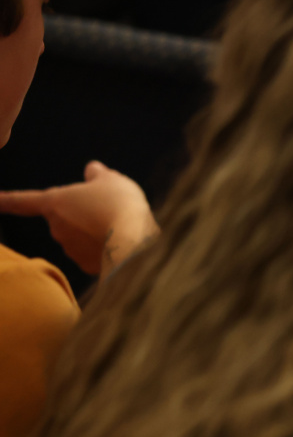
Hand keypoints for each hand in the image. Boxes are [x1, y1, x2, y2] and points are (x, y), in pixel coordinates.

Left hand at [0, 161, 156, 274]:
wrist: (135, 242)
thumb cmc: (120, 205)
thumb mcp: (111, 180)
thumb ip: (98, 174)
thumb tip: (92, 171)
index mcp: (55, 202)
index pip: (23, 201)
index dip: (6, 200)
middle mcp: (56, 228)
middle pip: (65, 219)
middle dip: (81, 215)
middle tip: (107, 209)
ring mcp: (70, 249)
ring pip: (81, 237)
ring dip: (94, 231)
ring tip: (118, 226)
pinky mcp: (86, 265)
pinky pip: (93, 254)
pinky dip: (104, 248)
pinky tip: (121, 242)